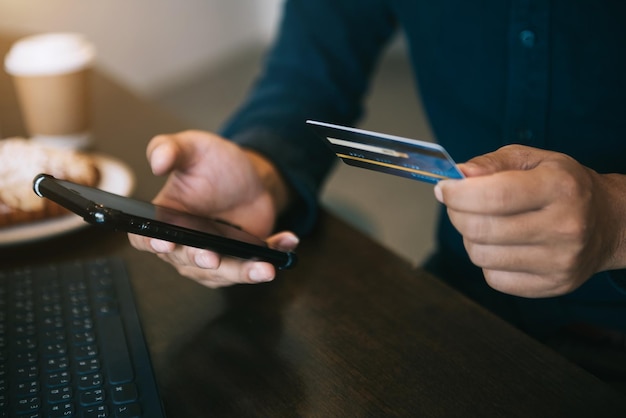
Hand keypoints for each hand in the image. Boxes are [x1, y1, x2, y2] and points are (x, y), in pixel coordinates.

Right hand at [128, 130, 298, 287]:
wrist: (249, 176)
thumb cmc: (213, 163)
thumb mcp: (192, 148)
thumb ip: (170, 149)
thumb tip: (157, 161)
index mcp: (165, 219)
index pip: (145, 237)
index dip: (150, 243)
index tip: (164, 242)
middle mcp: (185, 244)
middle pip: (187, 262)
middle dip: (201, 261)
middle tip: (212, 256)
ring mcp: (213, 255)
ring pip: (223, 273)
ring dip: (243, 272)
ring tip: (263, 266)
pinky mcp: (240, 259)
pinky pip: (254, 265)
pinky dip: (272, 255)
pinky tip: (287, 242)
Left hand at [434, 144, 625, 297]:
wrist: (608, 222)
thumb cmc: (563, 186)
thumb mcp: (534, 159)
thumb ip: (492, 163)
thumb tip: (459, 175)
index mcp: (559, 187)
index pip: (494, 196)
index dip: (458, 194)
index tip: (443, 189)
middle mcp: (564, 226)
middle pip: (481, 229)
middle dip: (457, 214)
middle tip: (458, 204)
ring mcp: (560, 261)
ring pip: (481, 256)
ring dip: (470, 238)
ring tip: (484, 224)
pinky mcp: (553, 285)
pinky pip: (494, 278)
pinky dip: (487, 261)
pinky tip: (502, 246)